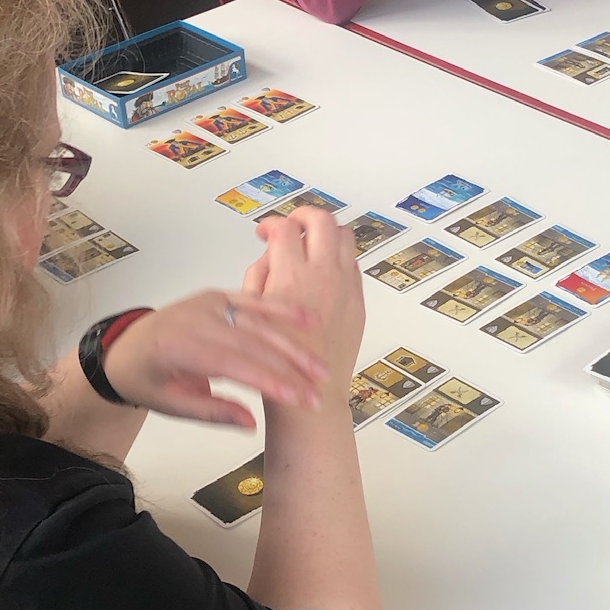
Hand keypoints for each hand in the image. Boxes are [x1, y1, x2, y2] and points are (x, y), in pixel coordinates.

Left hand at [101, 284, 328, 428]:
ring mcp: (209, 304)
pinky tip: (310, 321)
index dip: (269, 381)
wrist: (124, 347)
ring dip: (295, 347)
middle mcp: (196, 319)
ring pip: (260, 324)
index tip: (297, 399)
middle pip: (253, 345)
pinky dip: (284, 312)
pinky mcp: (218, 298)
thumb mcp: (172, 404)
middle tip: (317, 393)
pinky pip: (255, 303)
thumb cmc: (146, 378)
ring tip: (321, 369)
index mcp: (179, 347)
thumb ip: (213, 411)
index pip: (234, 364)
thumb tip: (252, 423)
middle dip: (290, 370)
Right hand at [248, 207, 363, 399]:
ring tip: (312, 242)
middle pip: (322, 221)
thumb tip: (270, 255)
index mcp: (291, 278)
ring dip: (326, 234)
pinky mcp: (358, 302)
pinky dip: (339, 258)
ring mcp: (345, 288)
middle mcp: (322, 277)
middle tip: (293, 224)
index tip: (266, 231)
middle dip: (304, 215)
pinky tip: (325, 269)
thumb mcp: (251, 313)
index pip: (284, 228)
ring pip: (344, 237)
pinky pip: (354, 265)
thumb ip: (260, 276)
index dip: (271, 224)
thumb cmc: (278, 364)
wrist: (308, 394)